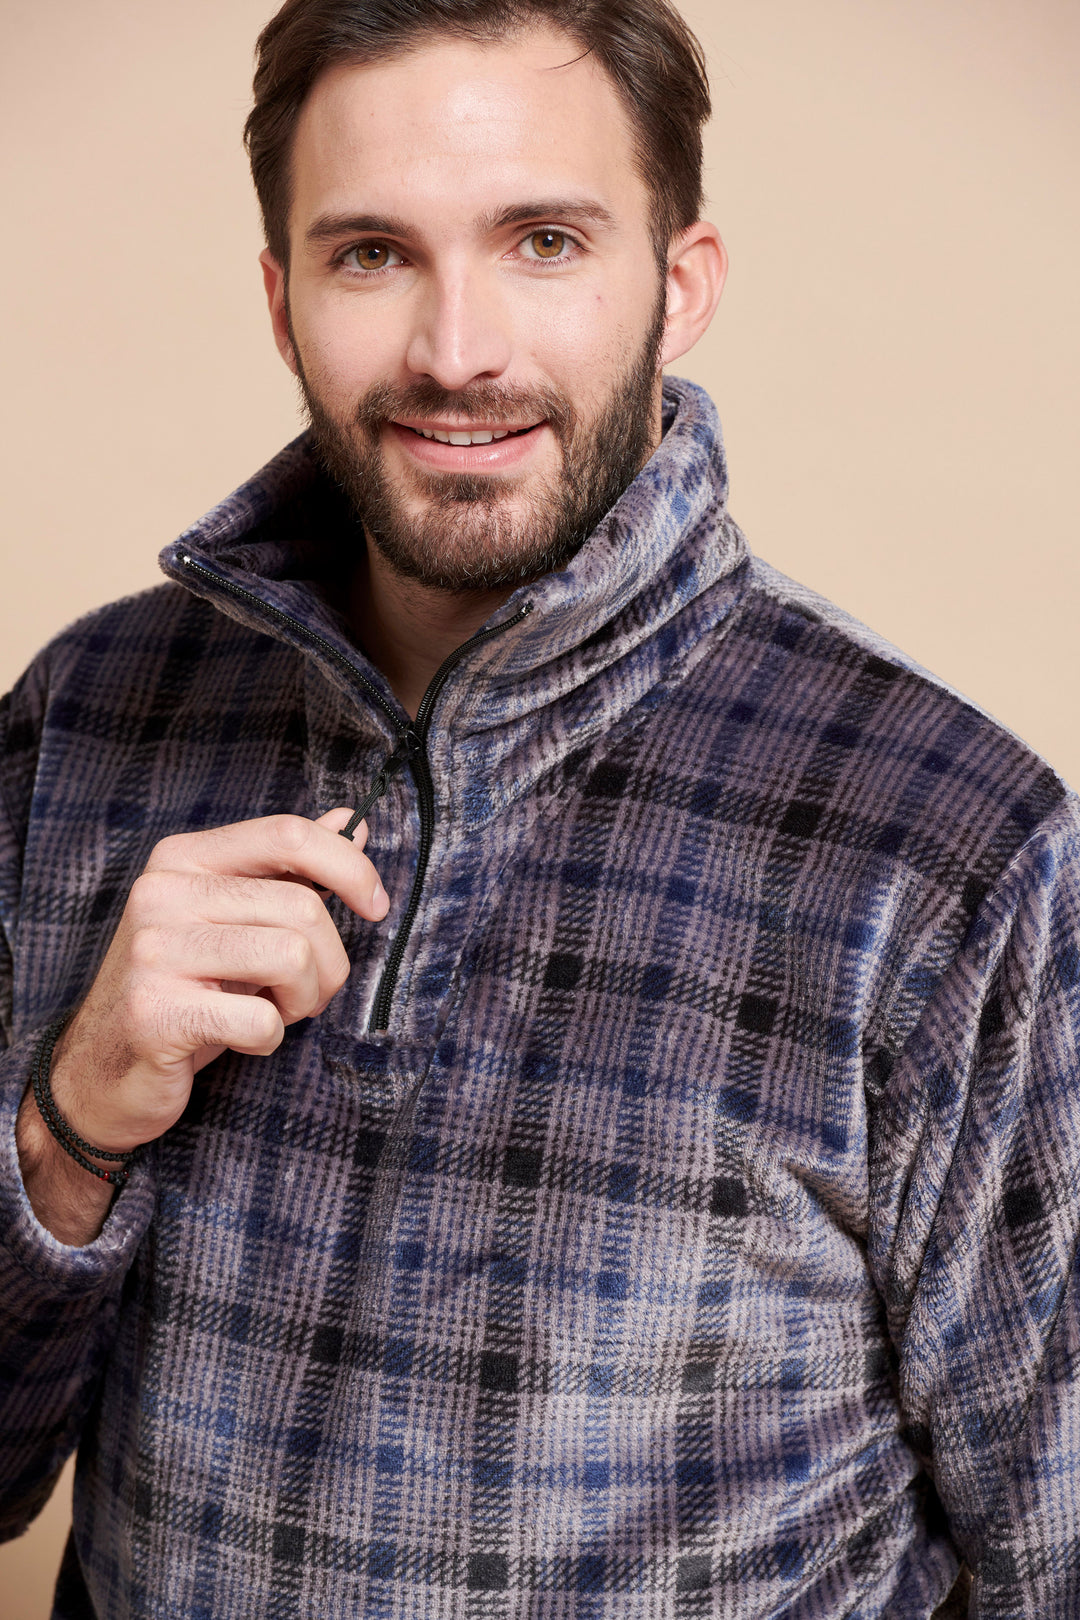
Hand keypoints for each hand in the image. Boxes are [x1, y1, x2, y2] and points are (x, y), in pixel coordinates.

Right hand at [45, 809, 386, 1154]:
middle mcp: (162, 892)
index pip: (287, 834)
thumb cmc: (185, 990)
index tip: (376, 905)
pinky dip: (270, 1038)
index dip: (349, 867)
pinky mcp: (156, 1011)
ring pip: (292, 957)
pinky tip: (242, 1038)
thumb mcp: (235, 921)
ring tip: (275, 1011)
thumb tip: (349, 822)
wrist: (103, 1069)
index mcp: (184, 858)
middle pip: (302, 907)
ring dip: (304, 999)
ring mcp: (154, 951)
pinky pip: (261, 1019)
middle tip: (304, 993)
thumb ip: (287, 870)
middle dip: (329, 962)